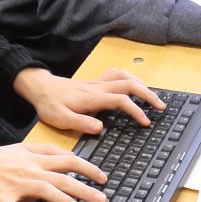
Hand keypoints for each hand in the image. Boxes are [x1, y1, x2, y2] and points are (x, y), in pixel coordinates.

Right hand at [0, 143, 107, 201]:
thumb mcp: (22, 148)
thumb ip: (44, 150)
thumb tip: (67, 154)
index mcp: (35, 158)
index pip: (67, 160)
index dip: (87, 168)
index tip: (102, 177)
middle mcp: (29, 169)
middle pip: (62, 177)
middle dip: (84, 187)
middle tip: (102, 199)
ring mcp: (15, 184)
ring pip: (43, 190)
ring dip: (62, 200)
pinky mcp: (1, 198)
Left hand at [13, 66, 162, 133]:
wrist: (40, 88)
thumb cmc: (49, 104)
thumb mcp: (60, 119)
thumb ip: (80, 123)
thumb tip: (100, 128)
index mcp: (92, 98)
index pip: (121, 100)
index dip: (136, 110)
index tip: (145, 122)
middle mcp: (98, 87)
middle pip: (129, 84)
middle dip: (148, 94)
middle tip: (161, 107)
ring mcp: (97, 82)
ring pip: (125, 76)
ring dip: (141, 84)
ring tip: (152, 96)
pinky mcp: (95, 81)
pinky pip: (117, 74)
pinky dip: (130, 77)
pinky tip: (134, 85)